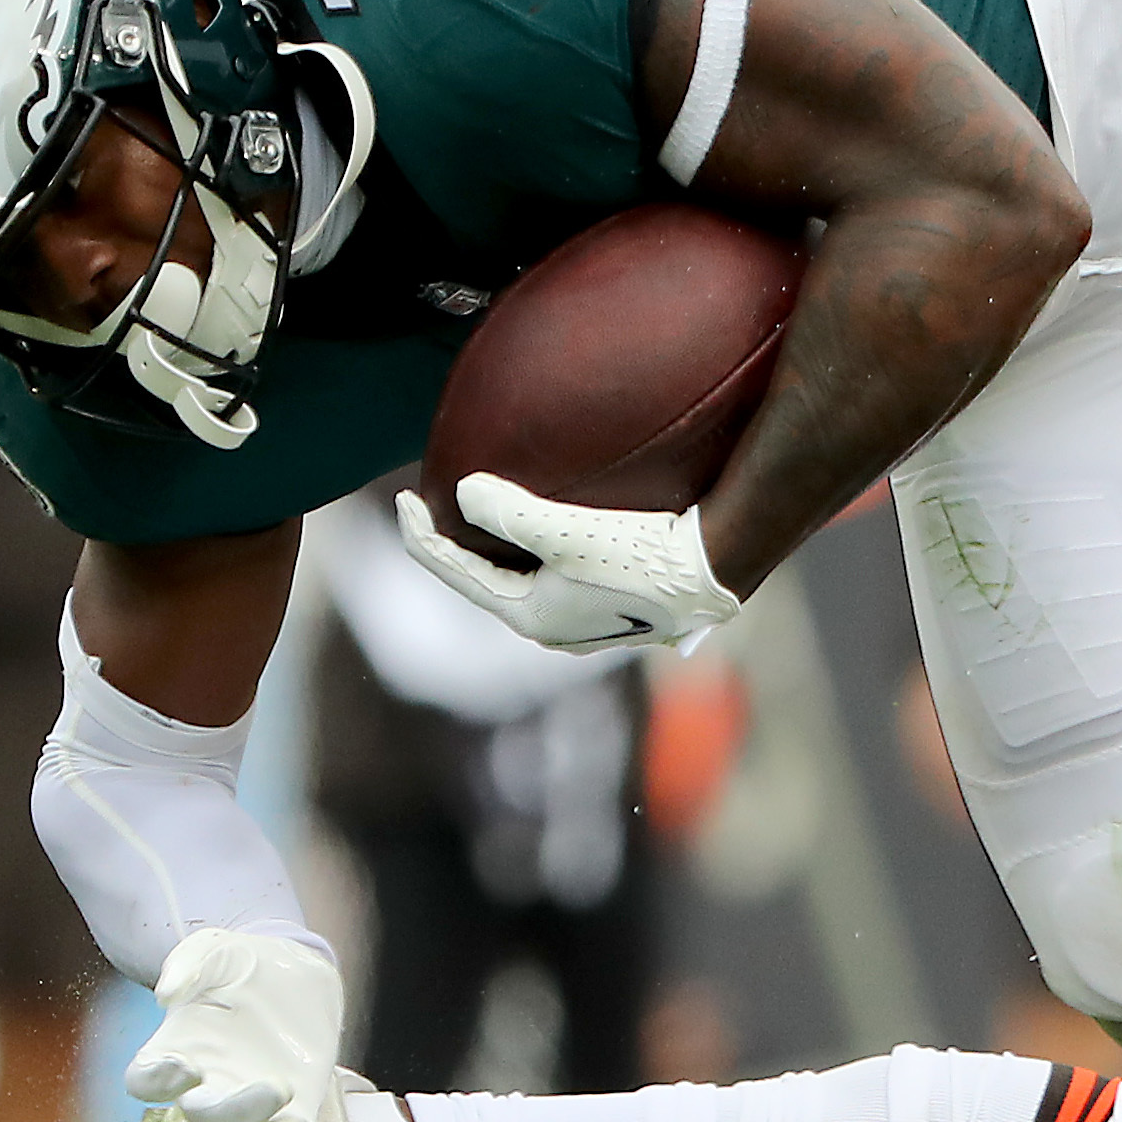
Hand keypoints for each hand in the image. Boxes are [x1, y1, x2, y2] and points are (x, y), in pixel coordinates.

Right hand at [124, 929, 345, 1121]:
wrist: (291, 971)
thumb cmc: (239, 962)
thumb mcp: (214, 949)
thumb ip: (188, 964)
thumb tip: (169, 993)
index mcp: (173, 1051)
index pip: (145, 1081)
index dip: (156, 1082)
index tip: (181, 1068)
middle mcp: (205, 1087)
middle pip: (203, 1119)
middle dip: (233, 1113)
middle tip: (274, 1088)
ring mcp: (247, 1106)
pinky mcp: (290, 1111)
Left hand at [395, 477, 741, 654]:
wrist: (718, 569)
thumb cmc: (645, 554)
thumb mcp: (568, 529)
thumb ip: (508, 511)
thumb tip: (463, 492)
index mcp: (530, 617)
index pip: (456, 574)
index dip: (421, 535)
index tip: (402, 496)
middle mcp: (553, 628)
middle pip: (485, 582)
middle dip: (455, 546)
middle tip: (432, 504)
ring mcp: (585, 621)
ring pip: (521, 580)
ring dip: (497, 549)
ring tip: (482, 514)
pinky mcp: (614, 605)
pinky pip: (554, 574)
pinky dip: (534, 549)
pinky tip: (548, 524)